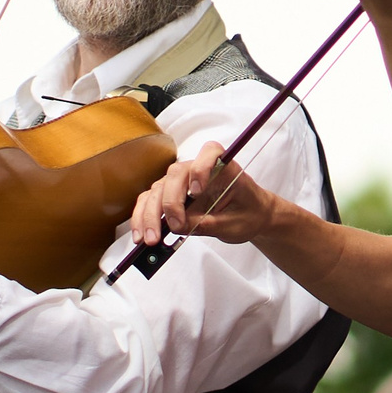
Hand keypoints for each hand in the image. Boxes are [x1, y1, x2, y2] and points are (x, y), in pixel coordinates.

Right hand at [130, 147, 284, 247]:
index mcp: (224, 168)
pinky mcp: (171, 195)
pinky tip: (141, 235)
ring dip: (150, 214)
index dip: (201, 168)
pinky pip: (150, 201)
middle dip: (170, 203)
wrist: (250, 217)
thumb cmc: (248, 214)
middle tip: (174, 227)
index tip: (197, 191)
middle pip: (176, 175)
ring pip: (158, 189)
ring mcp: (182, 182)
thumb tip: (177, 227)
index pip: (210, 152)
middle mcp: (199, 170)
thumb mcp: (235, 224)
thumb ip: (207, 223)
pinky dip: (143, 217)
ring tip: (150, 240)